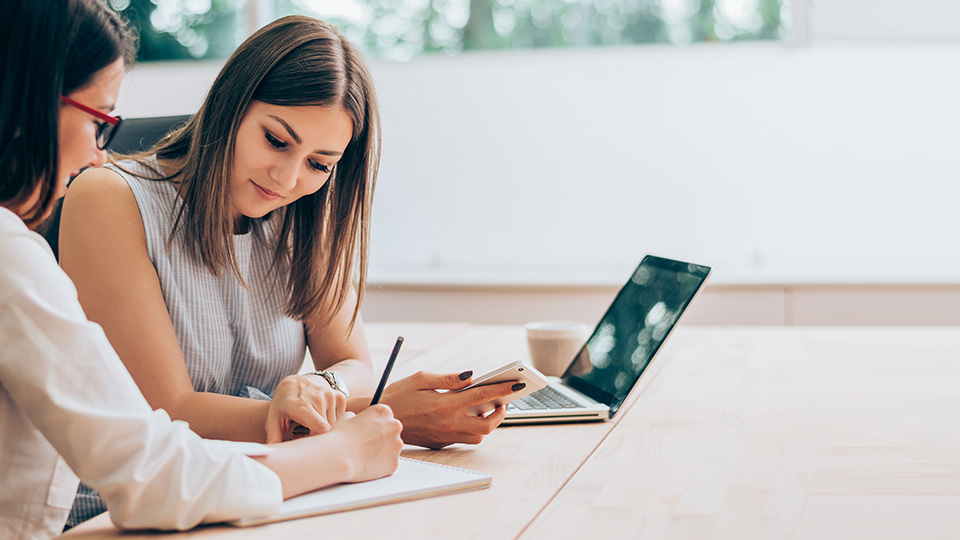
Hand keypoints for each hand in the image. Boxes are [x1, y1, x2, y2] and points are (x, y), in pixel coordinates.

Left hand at [265, 373, 346, 442]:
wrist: (296, 382)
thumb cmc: (283, 403)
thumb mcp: (274, 418)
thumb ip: (273, 436)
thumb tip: (272, 451)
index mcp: (302, 405)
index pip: (321, 428)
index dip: (317, 440)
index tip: (307, 442)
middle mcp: (319, 398)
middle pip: (328, 430)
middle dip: (318, 437)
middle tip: (305, 434)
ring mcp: (330, 395)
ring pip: (336, 425)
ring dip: (326, 430)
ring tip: (312, 427)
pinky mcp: (339, 396)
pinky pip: (341, 418)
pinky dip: (332, 423)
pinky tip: (321, 419)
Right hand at [330, 405, 403, 482]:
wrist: (339, 457)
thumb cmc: (340, 437)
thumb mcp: (346, 418)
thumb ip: (356, 417)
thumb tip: (355, 419)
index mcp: (383, 411)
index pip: (385, 416)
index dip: (376, 424)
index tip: (369, 430)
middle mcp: (394, 426)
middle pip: (392, 431)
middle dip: (382, 437)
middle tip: (367, 444)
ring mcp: (397, 445)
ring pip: (392, 447)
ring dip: (383, 451)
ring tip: (365, 455)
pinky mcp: (395, 462)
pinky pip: (389, 463)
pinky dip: (381, 465)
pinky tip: (368, 464)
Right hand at [379, 371, 523, 448]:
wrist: (380, 419)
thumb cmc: (398, 395)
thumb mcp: (421, 378)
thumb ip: (449, 378)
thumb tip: (472, 376)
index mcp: (444, 404)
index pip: (482, 396)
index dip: (503, 389)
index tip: (517, 384)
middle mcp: (447, 423)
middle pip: (487, 424)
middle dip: (500, 412)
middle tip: (503, 400)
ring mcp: (444, 436)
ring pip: (478, 436)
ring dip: (487, 423)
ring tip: (486, 407)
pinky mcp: (440, 443)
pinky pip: (464, 439)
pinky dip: (472, 428)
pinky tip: (468, 415)